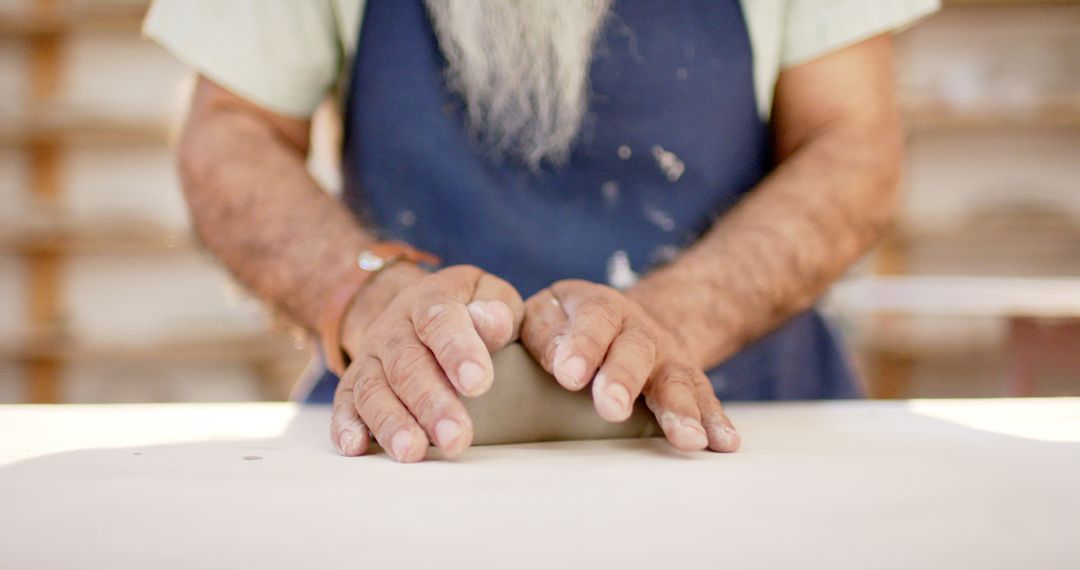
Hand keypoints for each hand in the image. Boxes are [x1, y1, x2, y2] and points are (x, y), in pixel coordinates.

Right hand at [330, 264, 523, 461]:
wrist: (419, 310)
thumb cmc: (470, 310)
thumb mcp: (491, 298)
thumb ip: (498, 312)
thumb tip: (493, 321)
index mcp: (430, 298)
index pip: (440, 320)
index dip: (458, 351)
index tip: (477, 383)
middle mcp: (393, 327)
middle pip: (406, 364)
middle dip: (430, 403)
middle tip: (455, 437)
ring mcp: (369, 356)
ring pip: (372, 389)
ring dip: (391, 422)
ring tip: (411, 452)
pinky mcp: (353, 384)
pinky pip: (344, 403)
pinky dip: (346, 425)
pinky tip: (356, 446)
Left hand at [520, 280, 739, 451]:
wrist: (629, 319)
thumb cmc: (573, 324)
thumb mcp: (549, 314)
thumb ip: (544, 333)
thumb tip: (556, 361)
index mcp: (601, 307)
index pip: (595, 319)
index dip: (583, 345)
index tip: (569, 375)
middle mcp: (639, 330)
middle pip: (636, 349)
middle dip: (625, 379)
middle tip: (611, 408)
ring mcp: (668, 357)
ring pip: (676, 380)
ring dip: (680, 409)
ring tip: (687, 439)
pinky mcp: (688, 383)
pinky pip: (705, 399)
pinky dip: (715, 421)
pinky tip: (724, 443)